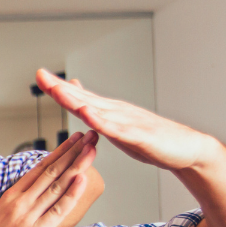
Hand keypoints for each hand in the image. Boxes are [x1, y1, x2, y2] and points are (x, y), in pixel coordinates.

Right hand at [0, 129, 97, 226]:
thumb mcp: (3, 217)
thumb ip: (22, 205)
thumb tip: (39, 197)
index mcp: (11, 197)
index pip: (40, 168)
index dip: (60, 152)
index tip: (75, 140)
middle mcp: (20, 203)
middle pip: (51, 171)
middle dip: (73, 152)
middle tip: (90, 136)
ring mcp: (27, 217)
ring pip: (56, 186)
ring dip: (77, 166)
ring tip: (92, 150)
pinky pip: (57, 210)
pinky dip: (71, 193)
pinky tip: (82, 179)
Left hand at [36, 69, 217, 170]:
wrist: (185, 150)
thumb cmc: (150, 140)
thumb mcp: (118, 125)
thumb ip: (99, 114)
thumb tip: (81, 101)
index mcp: (109, 112)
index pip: (79, 97)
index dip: (59, 87)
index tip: (39, 76)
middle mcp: (116, 112)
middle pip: (83, 98)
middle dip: (61, 88)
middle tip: (41, 76)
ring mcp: (127, 122)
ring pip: (97, 110)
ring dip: (77, 100)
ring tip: (58, 90)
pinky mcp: (139, 136)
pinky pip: (117, 129)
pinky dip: (101, 122)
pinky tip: (88, 114)